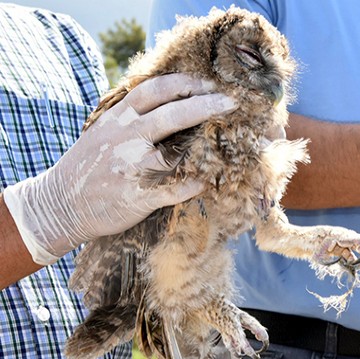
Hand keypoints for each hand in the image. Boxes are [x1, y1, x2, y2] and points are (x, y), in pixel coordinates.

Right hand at [2, 73, 236, 264]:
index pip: (153, 90)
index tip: (209, 83)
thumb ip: (133, 114)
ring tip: (227, 140)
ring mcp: (130, 168)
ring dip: (203, 145)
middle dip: (205, 105)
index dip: (184, 83)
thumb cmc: (90, 164)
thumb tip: (173, 97)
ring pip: (173, 152)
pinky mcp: (137, 196)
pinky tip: (206, 181)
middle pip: (170, 115)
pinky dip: (191, 186)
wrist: (60, 205)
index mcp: (117, 118)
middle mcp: (124, 139)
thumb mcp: (104, 130)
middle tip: (231, 103)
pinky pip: (172, 190)